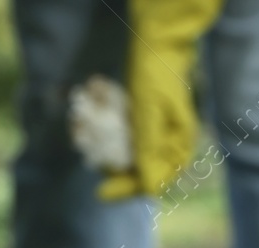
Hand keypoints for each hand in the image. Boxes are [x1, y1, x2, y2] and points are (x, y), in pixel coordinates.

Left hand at [100, 0, 223, 199]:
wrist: (157, 44)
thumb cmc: (158, 76)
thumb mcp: (151, 112)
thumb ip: (150, 148)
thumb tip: (150, 189)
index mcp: (179, 145)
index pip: (153, 179)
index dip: (127, 188)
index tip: (101, 193)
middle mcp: (168, 144)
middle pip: (136, 169)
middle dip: (109, 164)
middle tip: (88, 160)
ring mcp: (154, 133)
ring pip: (124, 154)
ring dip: (100, 149)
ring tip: (79, 136)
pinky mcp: (140, 123)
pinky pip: (119, 137)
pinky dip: (101, 134)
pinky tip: (83, 126)